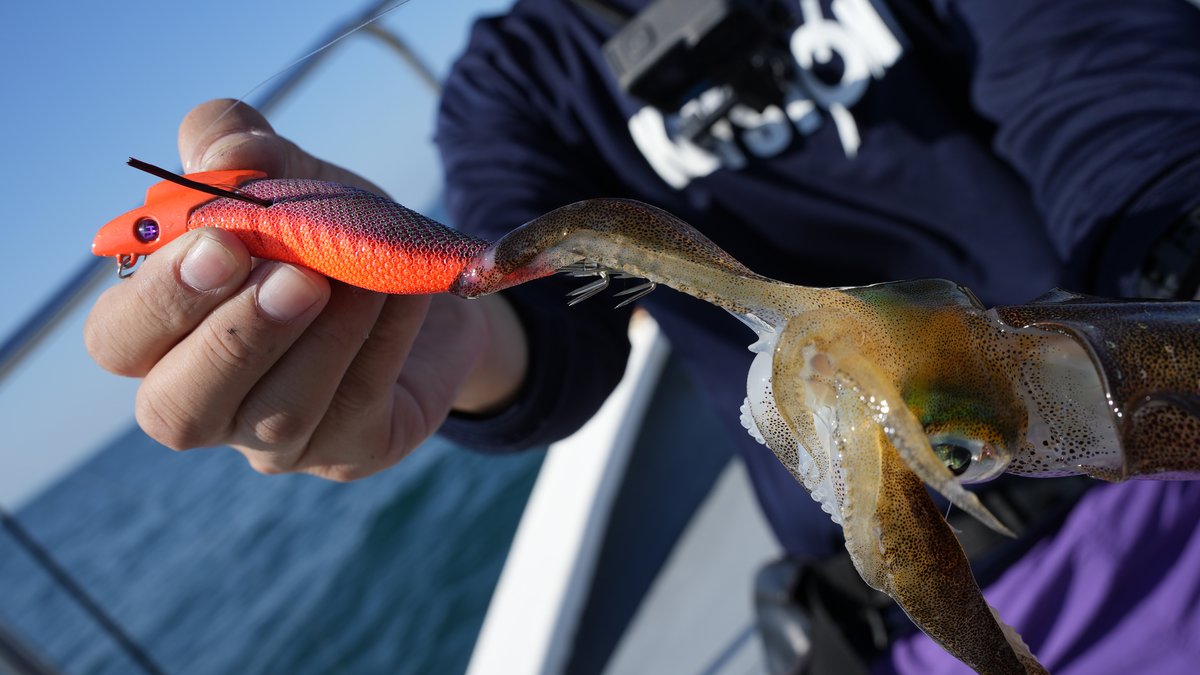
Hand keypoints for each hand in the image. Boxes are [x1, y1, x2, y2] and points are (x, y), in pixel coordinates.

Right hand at [84, 99, 526, 480]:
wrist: (422, 282)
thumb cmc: (329, 233)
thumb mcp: (287, 175)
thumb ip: (240, 149)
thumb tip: (224, 152)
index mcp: (163, 333)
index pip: (119, 340)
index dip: (161, 300)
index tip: (221, 243)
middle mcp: (206, 400)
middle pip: (178, 410)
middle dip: (234, 340)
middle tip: (295, 277)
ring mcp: (276, 441)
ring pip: (277, 417)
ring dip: (323, 340)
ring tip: (363, 279)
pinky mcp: (350, 452)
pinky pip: (357, 408)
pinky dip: (382, 344)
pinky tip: (402, 296)